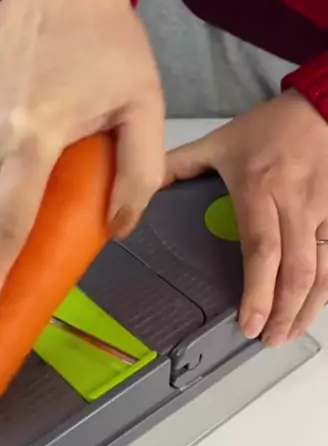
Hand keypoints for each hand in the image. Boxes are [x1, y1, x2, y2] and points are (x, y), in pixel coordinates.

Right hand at [0, 0, 163, 319]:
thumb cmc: (108, 42)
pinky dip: (3, 156)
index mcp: (36, 135)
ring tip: (49, 150)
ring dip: (12, 186)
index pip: (10, 223)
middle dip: (18, 220)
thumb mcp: (146, 108)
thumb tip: (118, 227)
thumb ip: (140, 175)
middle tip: (52, 197)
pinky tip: (33, 125)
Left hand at [163, 91, 327, 344]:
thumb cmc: (268, 127)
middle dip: (284, 312)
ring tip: (289, 334)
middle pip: (297, 269)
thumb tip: (137, 192)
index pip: (261, 249)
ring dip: (308, 309)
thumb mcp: (218, 141)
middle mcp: (295, 203)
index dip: (258, 291)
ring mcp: (324, 210)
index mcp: (258, 189)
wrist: (323, 104)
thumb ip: (177, 166)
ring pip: (324, 270)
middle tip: (267, 340)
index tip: (248, 324)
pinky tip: (313, 309)